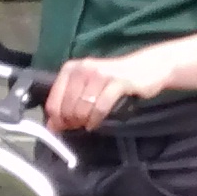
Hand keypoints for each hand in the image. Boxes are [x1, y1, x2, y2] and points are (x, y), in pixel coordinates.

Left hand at [45, 50, 178, 131]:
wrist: (145, 67)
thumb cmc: (112, 80)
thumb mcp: (87, 87)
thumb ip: (67, 103)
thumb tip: (52, 126)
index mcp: (71, 68)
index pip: (54, 100)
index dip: (57, 119)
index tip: (63, 127)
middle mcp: (83, 68)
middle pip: (67, 107)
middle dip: (71, 121)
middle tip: (79, 125)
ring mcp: (100, 74)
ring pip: (82, 108)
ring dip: (83, 121)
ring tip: (88, 123)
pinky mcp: (117, 82)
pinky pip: (100, 107)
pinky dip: (96, 119)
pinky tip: (95, 123)